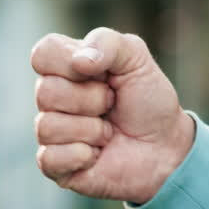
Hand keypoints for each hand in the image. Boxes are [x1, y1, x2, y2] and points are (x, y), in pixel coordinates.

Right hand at [31, 28, 194, 204]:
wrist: (166, 146)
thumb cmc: (148, 100)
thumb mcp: (137, 58)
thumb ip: (107, 42)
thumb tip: (79, 61)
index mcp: (65, 66)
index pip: (42, 54)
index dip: (69, 63)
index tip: (100, 73)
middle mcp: (52, 98)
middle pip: (45, 92)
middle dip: (91, 100)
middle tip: (111, 104)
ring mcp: (51, 132)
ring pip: (47, 126)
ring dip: (91, 130)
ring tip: (107, 132)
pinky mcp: (55, 165)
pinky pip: (49, 158)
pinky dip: (82, 156)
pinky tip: (97, 154)